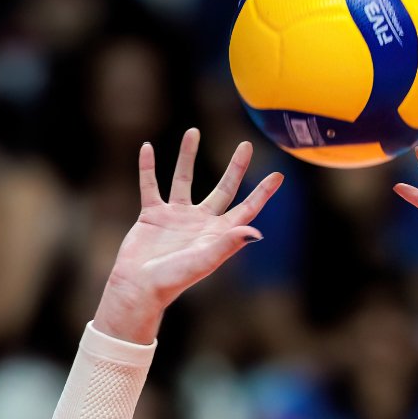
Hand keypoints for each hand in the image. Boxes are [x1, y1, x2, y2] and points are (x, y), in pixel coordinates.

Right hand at [94, 129, 283, 342]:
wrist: (138, 287)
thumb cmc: (173, 279)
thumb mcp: (204, 261)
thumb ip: (228, 244)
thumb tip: (256, 231)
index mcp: (218, 233)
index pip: (247, 208)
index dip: (263, 192)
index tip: (279, 174)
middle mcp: (200, 221)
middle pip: (223, 188)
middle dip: (235, 167)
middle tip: (246, 144)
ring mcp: (176, 216)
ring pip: (183, 178)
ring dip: (187, 155)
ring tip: (193, 130)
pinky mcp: (152, 214)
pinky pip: (150, 185)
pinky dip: (148, 167)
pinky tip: (147, 147)